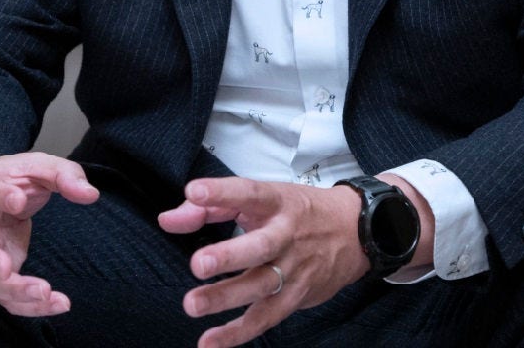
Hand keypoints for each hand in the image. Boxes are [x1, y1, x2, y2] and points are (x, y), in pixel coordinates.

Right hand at [0, 151, 98, 316]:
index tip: (17, 201)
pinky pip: (4, 295)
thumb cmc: (6, 178)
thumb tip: (90, 194)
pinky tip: (55, 303)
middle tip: (5, 269)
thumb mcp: (35, 165)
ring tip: (45, 293)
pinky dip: (28, 305)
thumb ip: (63, 175)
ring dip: (13, 291)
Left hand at [157, 177, 368, 347]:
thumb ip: (212, 206)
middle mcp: (287, 234)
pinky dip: (238, 333)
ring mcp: (293, 268)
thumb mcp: (263, 197)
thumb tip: (169, 220)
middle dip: (229, 255)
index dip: (221, 192)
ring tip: (192, 304)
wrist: (355, 232)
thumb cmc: (298, 211)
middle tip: (199, 263)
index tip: (194, 191)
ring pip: (260, 286)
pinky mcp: (295, 297)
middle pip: (260, 245)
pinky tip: (210, 341)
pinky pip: (265, 318)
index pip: (248, 192)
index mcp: (277, 201)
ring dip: (226, 297)